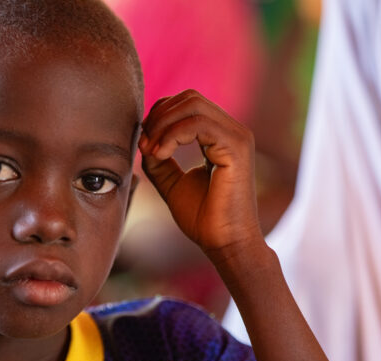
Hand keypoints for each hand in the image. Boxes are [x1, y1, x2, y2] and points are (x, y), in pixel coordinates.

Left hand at [138, 90, 263, 260]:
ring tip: (152, 152)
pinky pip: (198, 124)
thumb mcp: (172, 183)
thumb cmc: (204, 218)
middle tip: (145, 146)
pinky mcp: (236, 147)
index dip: (159, 116)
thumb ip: (159, 159)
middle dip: (159, 116)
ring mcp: (237, 136)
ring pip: (193, 105)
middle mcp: (232, 131)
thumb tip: (143, 139)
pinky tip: (161, 155)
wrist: (225, 243)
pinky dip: (172, 135)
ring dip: (163, 125)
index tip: (143, 145)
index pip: (186, 104)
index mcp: (220, 136)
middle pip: (189, 98)